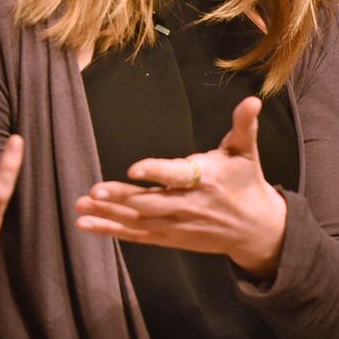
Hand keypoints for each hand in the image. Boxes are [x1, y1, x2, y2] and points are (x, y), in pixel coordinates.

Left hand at [73, 96, 287, 278]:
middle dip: (121, 198)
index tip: (133, 169)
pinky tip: (86, 224)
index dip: (155, 172)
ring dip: (108, 213)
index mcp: (205, 180)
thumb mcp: (246, 152)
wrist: (257, 230)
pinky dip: (111, 230)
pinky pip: (136, 235)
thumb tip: (252, 100)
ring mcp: (177, 225)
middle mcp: (189, 205)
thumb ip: (243, 125)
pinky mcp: (170, 238)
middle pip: (151, 203)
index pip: (176, 176)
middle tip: (94, 190)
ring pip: (139, 221)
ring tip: (81, 204)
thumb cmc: (246, 183)